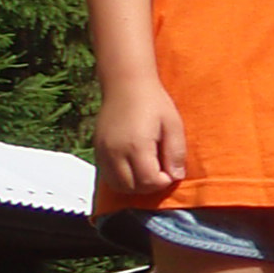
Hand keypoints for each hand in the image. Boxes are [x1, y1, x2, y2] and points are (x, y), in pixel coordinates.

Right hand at [95, 81, 186, 206]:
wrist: (125, 84)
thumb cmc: (153, 102)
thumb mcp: (173, 125)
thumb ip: (176, 153)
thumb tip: (176, 176)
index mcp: (136, 146)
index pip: (148, 181)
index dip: (163, 181)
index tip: (170, 169)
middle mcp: (115, 152)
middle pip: (132, 188)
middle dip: (149, 185)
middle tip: (160, 171)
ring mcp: (103, 152)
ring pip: (117, 185)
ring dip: (135, 185)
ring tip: (148, 170)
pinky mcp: (97, 150)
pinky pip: (108, 176)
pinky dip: (122, 179)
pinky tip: (134, 167)